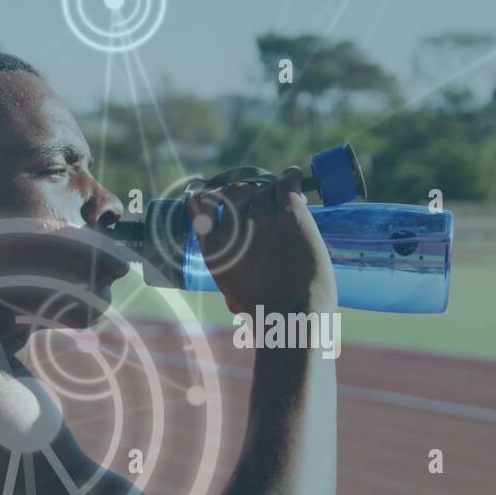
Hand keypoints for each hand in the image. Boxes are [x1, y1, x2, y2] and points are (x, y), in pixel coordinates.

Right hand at [185, 167, 335, 314]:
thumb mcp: (230, 291)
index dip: (215, 198)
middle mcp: (234, 227)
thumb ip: (227, 268)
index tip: (224, 201)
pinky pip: (287, 182)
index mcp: (214, 247)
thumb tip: (236, 261)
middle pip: (238, 193)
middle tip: (264, 204)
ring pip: (264, 188)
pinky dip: (290, 177)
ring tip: (282, 199)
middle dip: (249, 195)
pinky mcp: (290, 214)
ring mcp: (262, 218)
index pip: (202, 204)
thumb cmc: (265, 315)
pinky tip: (293, 177)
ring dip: (272, 191)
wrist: (293, 317)